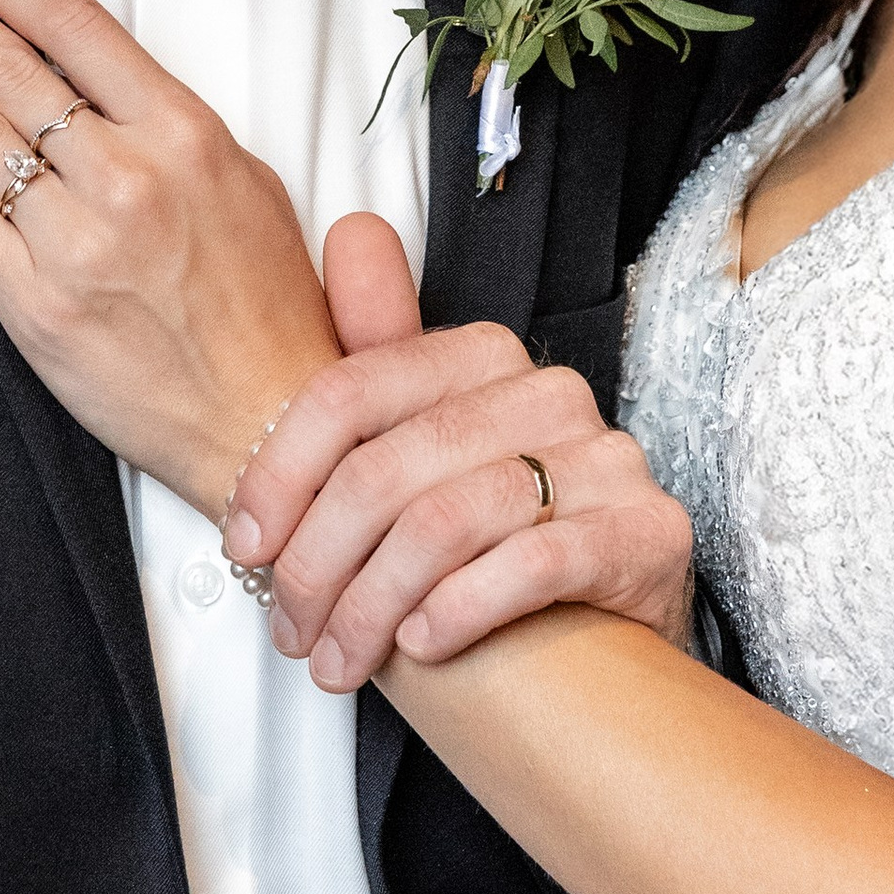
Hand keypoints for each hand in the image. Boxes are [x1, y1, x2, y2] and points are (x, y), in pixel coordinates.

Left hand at [0, 0, 334, 519]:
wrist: (267, 419)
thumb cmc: (265, 305)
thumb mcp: (245, 177)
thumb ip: (165, 120)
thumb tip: (87, 69)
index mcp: (186, 135)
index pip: (74, 27)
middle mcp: (126, 179)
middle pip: (5, 65)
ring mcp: (73, 242)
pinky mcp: (31, 302)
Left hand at [231, 212, 698, 689]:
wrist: (609, 630)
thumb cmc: (495, 544)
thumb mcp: (422, 454)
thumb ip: (375, 363)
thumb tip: (347, 236)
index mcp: (483, 358)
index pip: (351, 390)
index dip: (281, 473)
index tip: (247, 544)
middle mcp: (548, 393)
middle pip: (389, 466)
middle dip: (318, 563)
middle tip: (291, 627)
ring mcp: (605, 459)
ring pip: (447, 521)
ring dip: (372, 606)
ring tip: (340, 658)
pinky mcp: (646, 532)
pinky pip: (531, 564)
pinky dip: (458, 611)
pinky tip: (423, 646)